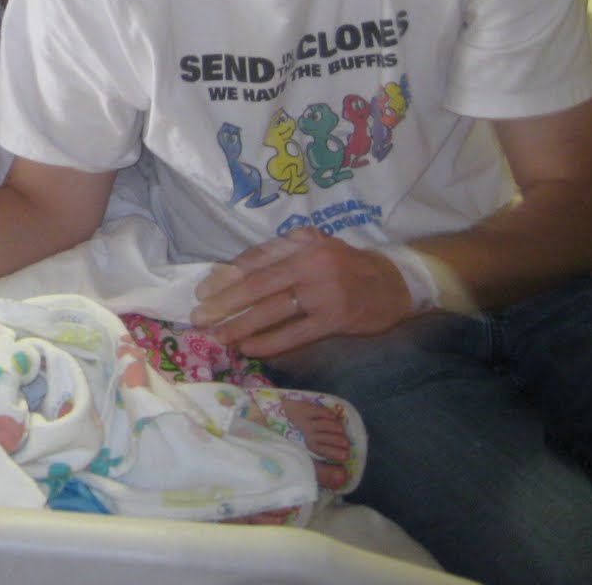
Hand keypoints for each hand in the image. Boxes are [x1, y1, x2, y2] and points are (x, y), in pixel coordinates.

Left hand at [189, 229, 414, 356]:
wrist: (392, 283)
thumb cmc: (343, 265)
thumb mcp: (313, 246)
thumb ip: (278, 255)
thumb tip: (228, 273)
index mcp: (301, 242)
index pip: (254, 260)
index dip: (224, 277)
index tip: (202, 291)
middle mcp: (310, 263)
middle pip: (257, 286)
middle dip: (223, 304)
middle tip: (199, 318)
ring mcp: (324, 292)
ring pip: (272, 311)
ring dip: (240, 325)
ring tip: (217, 336)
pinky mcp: (335, 319)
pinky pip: (295, 333)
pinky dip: (269, 342)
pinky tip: (248, 348)